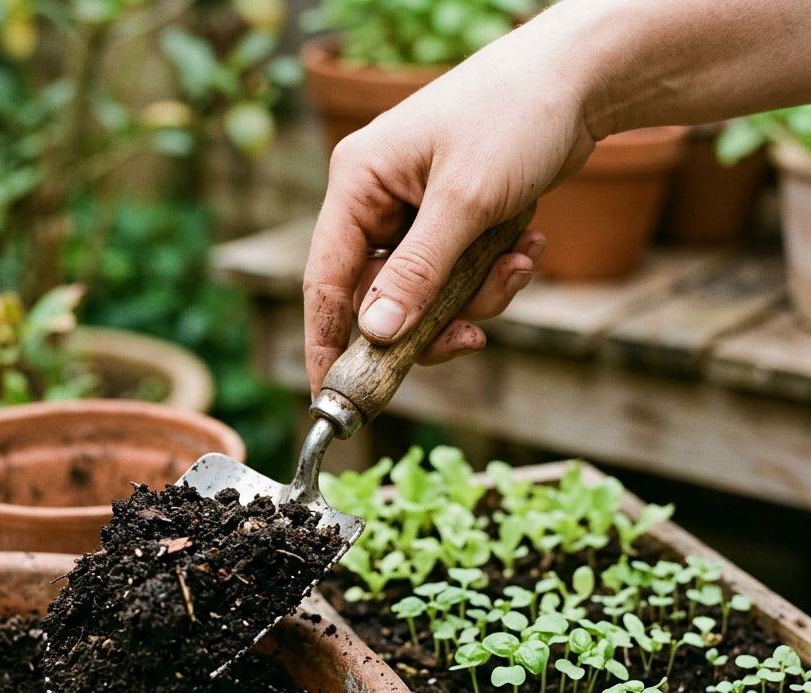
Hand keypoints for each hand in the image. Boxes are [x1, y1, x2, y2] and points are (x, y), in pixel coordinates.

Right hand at [304, 23, 593, 396]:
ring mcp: (415, 215)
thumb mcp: (465, 200)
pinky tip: (526, 247)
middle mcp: (378, 202)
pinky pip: (459, 279)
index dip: (327, 343)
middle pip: (383, 299)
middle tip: (471, 340)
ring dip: (475, 296)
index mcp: (358, 185)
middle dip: (434, 321)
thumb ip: (418, 273)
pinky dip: (493, 276)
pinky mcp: (453, 224)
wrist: (583, 77)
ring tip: (518, 263)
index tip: (331, 398)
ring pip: (427, 297)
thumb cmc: (515, 115)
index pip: (326, 281)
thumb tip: (377, 335)